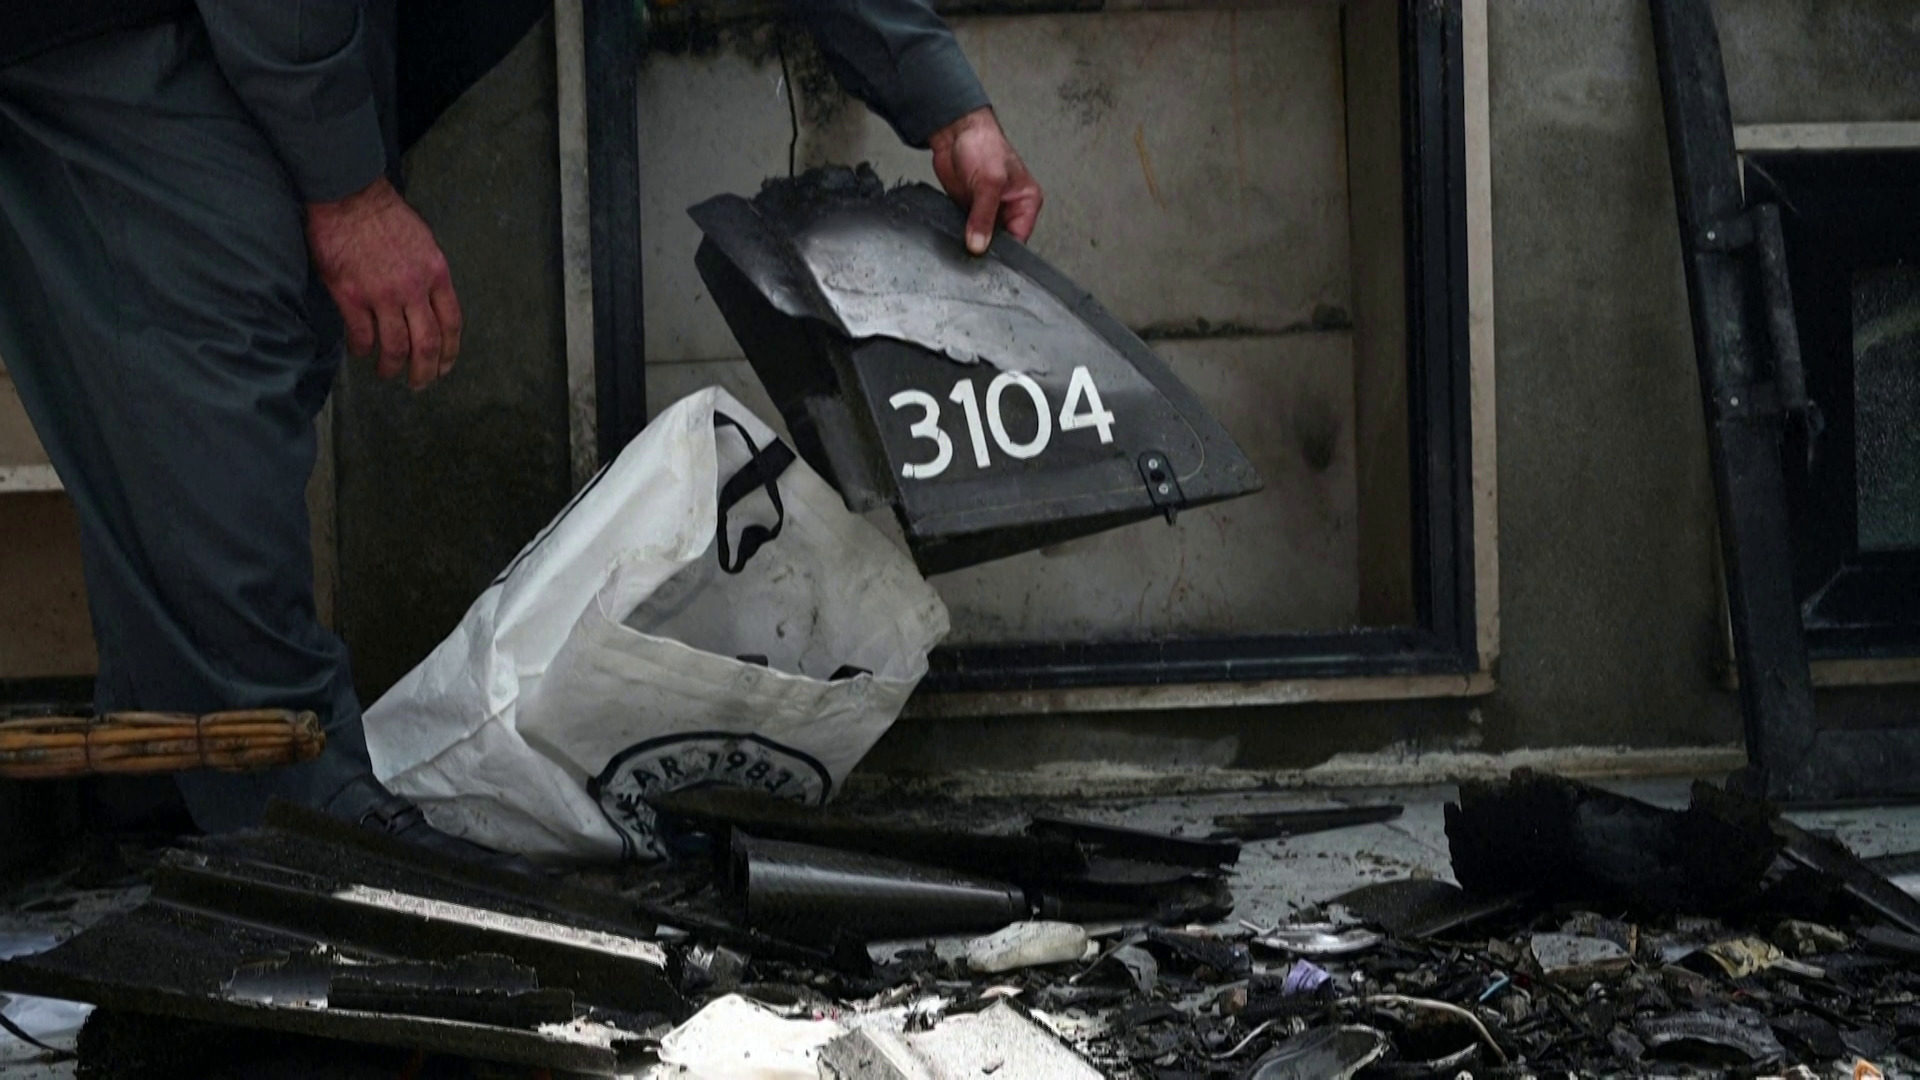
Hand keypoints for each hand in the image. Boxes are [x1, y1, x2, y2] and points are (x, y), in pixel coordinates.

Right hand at [306, 178, 463, 388]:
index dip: (450, 352)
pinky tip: (361, 352)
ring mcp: (381, 294)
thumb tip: (430, 304)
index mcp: (436, 274)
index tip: (445, 367)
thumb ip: (429, 275)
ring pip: (394, 346)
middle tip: (420, 384)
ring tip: (388, 373)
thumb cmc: (385, 216)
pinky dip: (362, 349)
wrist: (348, 194)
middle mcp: (413, 288)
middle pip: (426, 344)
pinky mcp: (350, 295)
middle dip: (426, 372)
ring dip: (392, 367)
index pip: (452, 323)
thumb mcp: (424, 242)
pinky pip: (362, 335)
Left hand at [929, 107, 1043, 255]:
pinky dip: (960, 233)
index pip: (1020, 238)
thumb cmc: (982, 144)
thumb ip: (984, 216)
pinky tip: (956, 229)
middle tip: (974, 244)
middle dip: (987, 245)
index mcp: (1026, 202)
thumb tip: (979, 244)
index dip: (1004, 249)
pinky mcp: (970, 211)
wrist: (955, 132)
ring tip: (965, 232)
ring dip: (971, 239)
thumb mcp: (989, 182)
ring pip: (982, 238)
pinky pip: (966, 230)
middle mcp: (1010, 208)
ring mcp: (988, 211)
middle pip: (1001, 241)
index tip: (987, 252)